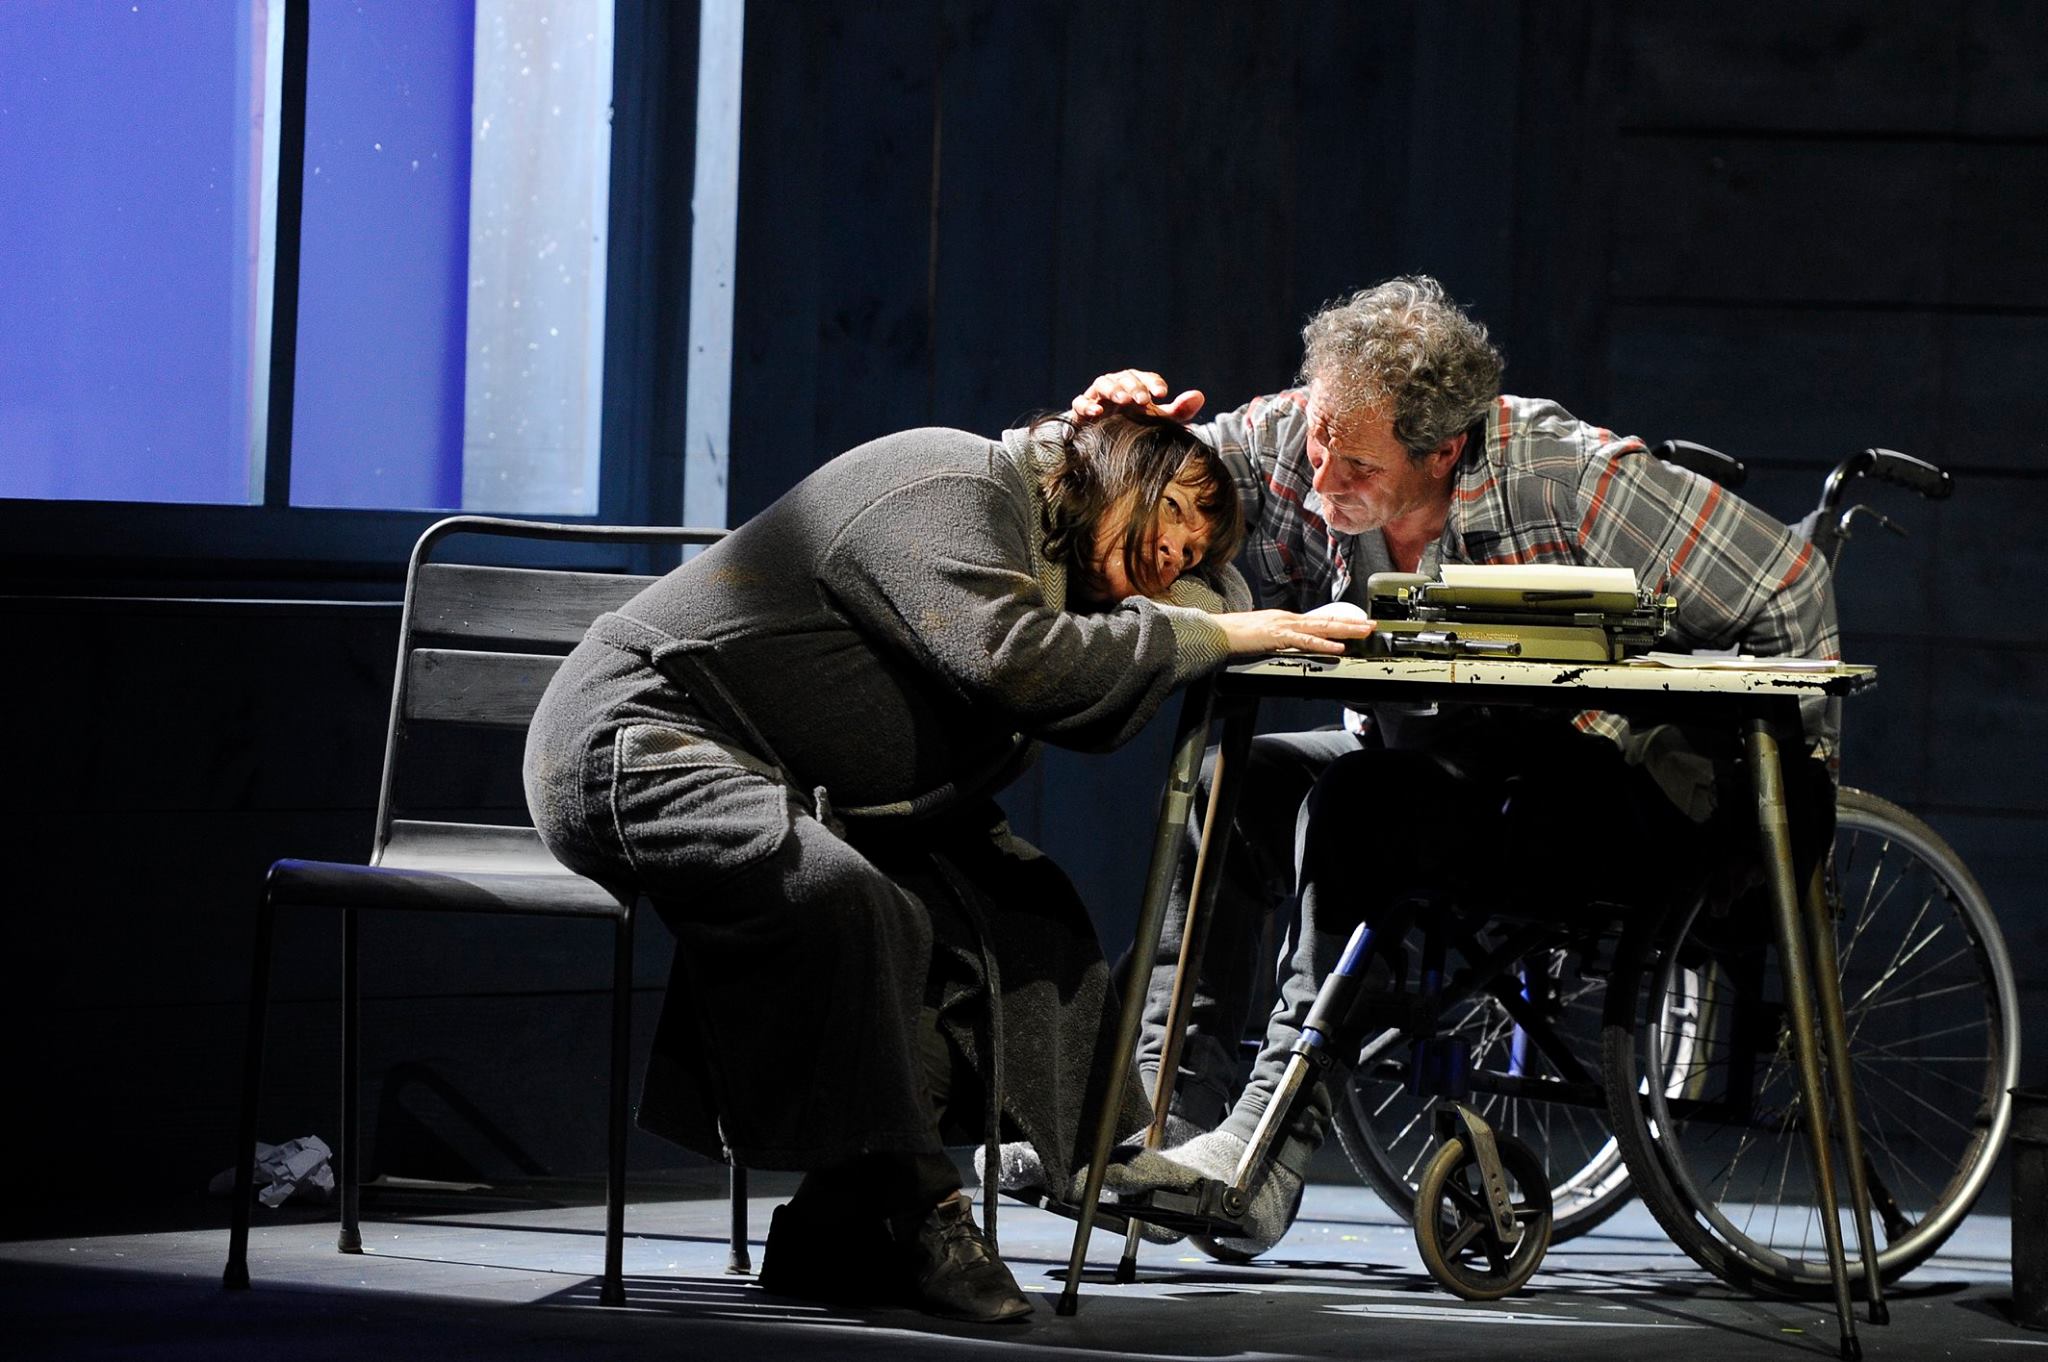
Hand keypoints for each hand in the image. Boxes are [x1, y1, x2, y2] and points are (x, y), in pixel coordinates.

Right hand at [1070, 369, 1205, 422]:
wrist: (1105, 448)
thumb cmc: (1134, 428)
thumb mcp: (1158, 422)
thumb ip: (1178, 412)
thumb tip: (1199, 396)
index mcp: (1135, 386)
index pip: (1145, 378)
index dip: (1153, 383)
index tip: (1163, 394)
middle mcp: (1116, 387)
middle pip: (1124, 377)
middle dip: (1134, 386)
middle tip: (1143, 400)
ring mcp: (1097, 397)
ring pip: (1102, 383)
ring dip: (1113, 389)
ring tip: (1123, 400)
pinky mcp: (1080, 411)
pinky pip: (1080, 402)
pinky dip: (1086, 404)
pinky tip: (1097, 412)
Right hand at [1213, 610, 1375, 656]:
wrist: (1217, 631)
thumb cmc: (1237, 635)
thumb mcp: (1265, 634)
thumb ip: (1281, 637)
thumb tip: (1294, 642)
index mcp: (1287, 618)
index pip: (1320, 619)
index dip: (1341, 621)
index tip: (1359, 623)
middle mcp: (1289, 618)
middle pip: (1327, 620)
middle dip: (1352, 623)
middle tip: (1372, 625)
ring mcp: (1284, 626)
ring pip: (1321, 627)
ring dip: (1345, 630)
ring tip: (1364, 632)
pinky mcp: (1277, 636)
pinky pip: (1304, 641)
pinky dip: (1322, 644)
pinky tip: (1337, 647)